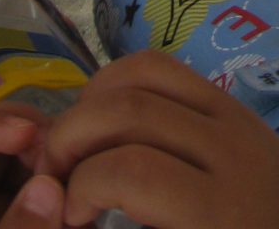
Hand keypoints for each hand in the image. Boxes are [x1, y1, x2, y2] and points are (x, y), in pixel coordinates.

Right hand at [39, 54, 278, 228]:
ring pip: (141, 73)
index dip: (83, 190)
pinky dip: (116, 80)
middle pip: (129, 110)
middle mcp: (224, 147)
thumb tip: (75, 218)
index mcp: (220, 207)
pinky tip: (98, 119)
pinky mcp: (222, 95)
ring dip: (88, 103)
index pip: (131, 171)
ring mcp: (226, 110)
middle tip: (52, 177)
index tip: (70, 219)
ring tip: (69, 146)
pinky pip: (161, 65)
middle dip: (72, 137)